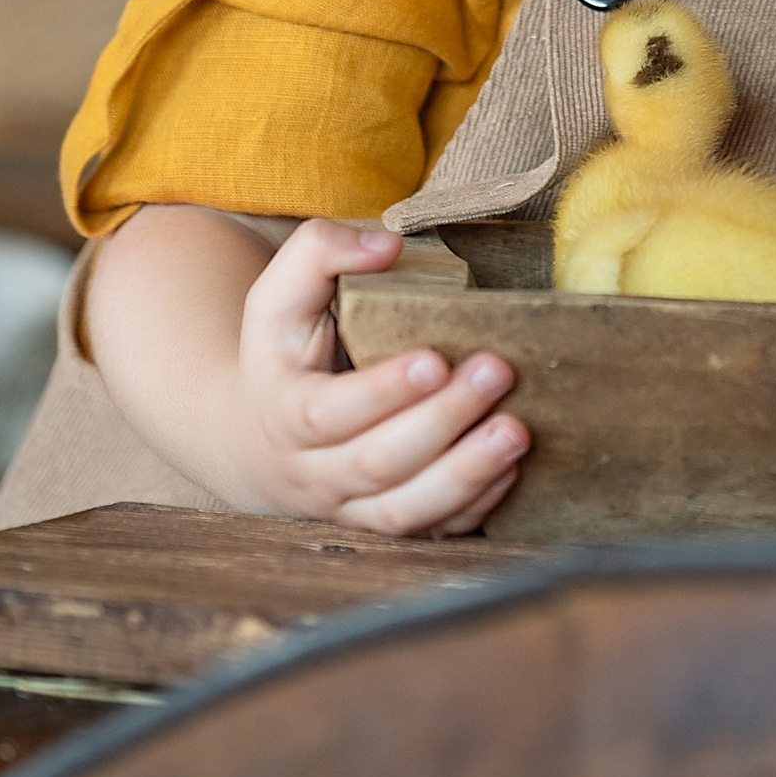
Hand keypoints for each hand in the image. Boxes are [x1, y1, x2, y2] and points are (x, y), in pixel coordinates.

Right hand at [232, 220, 529, 535]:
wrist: (258, 439)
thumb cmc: (284, 355)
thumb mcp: (278, 297)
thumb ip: (319, 252)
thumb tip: (387, 245)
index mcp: (283, 414)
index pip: (327, 414)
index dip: (382, 392)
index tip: (434, 358)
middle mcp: (313, 474)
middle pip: (378, 463)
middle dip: (442, 420)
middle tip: (497, 371)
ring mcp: (350, 509)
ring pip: (405, 511)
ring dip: (466, 474)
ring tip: (517, 432)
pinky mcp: (385, 524)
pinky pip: (430, 531)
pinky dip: (473, 506)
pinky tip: (510, 468)